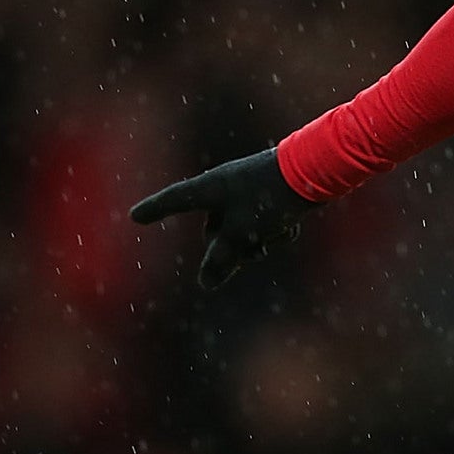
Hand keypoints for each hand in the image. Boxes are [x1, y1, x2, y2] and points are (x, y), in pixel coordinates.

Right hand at [130, 147, 319, 287]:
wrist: (317, 170)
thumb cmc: (271, 198)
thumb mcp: (242, 233)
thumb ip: (221, 259)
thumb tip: (206, 283)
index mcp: (210, 187)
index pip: (174, 200)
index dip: (155, 210)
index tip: (136, 216)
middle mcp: (226, 186)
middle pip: (215, 228)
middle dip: (232, 248)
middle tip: (253, 253)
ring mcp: (249, 189)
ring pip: (241, 229)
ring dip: (255, 242)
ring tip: (274, 238)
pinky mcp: (272, 193)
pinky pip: (262, 221)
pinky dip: (274, 230)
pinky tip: (291, 226)